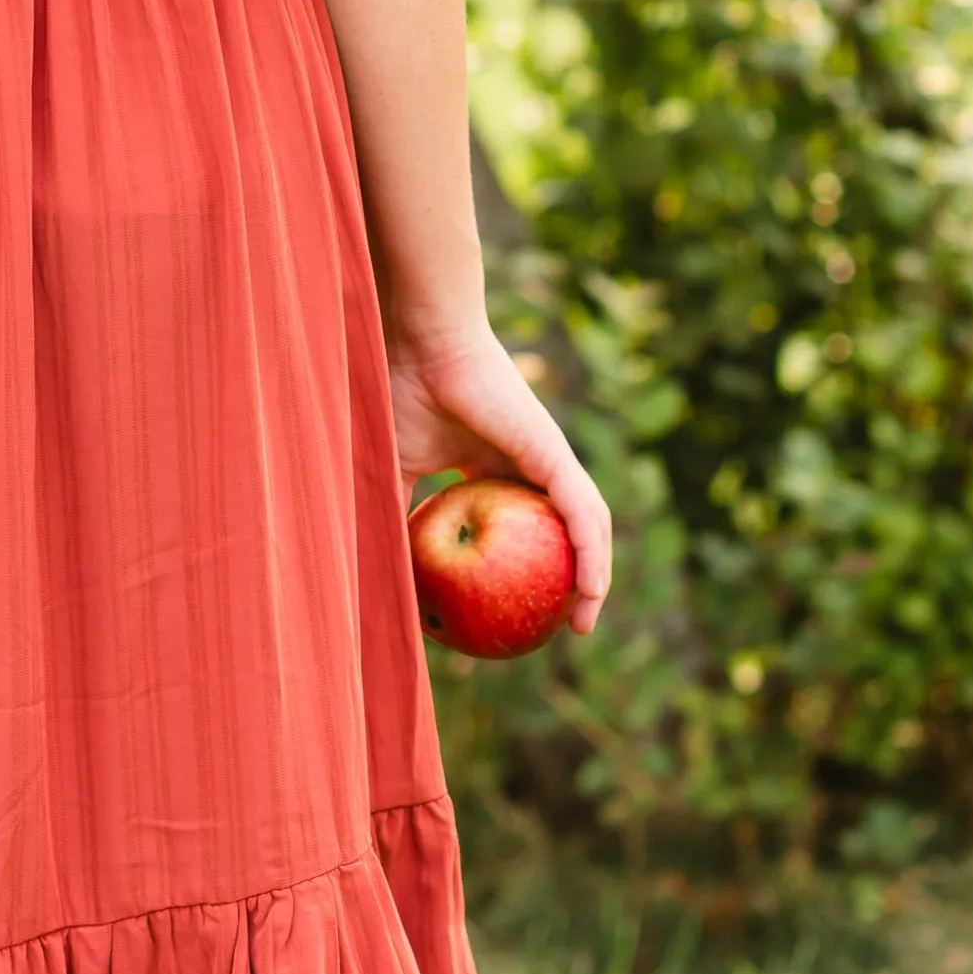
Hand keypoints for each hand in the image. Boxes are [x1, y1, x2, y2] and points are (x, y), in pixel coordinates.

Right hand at [387, 322, 612, 634]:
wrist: (422, 346)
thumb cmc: (401, 396)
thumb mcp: (393, 472)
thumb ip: (393, 519)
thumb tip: (378, 574)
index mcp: (495, 468)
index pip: (523, 528)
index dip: (524, 570)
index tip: (512, 611)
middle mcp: (530, 465)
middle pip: (565, 533)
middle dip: (572, 582)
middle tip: (563, 628)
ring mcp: (548, 460)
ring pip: (586, 528)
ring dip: (594, 576)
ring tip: (585, 621)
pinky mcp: (556, 456)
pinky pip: (585, 515)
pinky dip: (594, 555)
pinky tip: (593, 591)